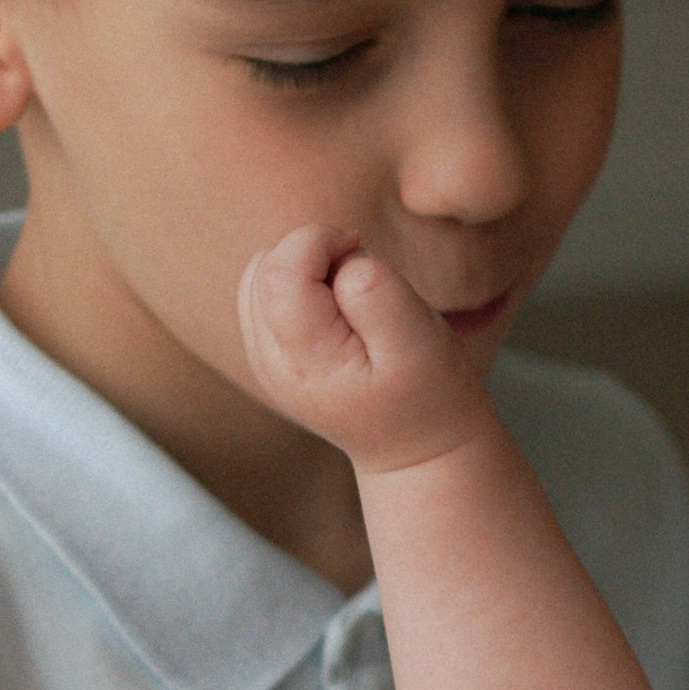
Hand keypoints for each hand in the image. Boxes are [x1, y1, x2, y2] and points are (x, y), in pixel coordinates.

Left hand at [238, 228, 486, 473]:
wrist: (418, 449)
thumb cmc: (428, 394)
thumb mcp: (420, 344)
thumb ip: (378, 295)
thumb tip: (342, 261)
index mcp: (307, 362)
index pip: (282, 272)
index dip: (320, 241)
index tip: (360, 250)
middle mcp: (272, 363)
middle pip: (265, 268)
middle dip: (312, 251)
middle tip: (361, 276)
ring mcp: (265, 361)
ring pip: (259, 275)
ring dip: (305, 267)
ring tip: (351, 297)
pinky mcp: (270, 355)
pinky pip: (263, 292)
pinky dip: (298, 282)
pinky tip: (334, 306)